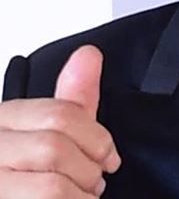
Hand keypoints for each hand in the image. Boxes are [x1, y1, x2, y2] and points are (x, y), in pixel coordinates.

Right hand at [0, 45, 120, 197]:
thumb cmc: (35, 179)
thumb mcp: (55, 135)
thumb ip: (74, 101)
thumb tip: (89, 53)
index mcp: (5, 119)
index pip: (59, 114)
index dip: (97, 137)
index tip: (109, 157)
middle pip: (55, 148)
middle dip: (88, 169)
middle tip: (94, 182)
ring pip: (51, 185)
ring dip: (80, 195)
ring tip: (81, 197)